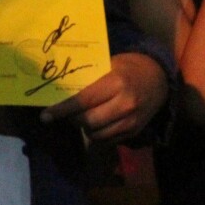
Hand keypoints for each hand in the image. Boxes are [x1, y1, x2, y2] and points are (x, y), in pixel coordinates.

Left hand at [40, 51, 167, 140]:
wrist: (159, 78)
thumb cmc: (128, 67)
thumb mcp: (108, 64)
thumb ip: (88, 78)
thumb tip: (60, 88)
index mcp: (116, 84)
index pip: (83, 101)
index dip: (62, 110)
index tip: (45, 116)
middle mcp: (125, 104)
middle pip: (88, 121)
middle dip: (71, 120)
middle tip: (61, 115)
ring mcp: (131, 121)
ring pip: (97, 134)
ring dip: (83, 128)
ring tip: (77, 118)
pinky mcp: (134, 131)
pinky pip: (108, 140)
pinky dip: (96, 134)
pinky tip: (92, 124)